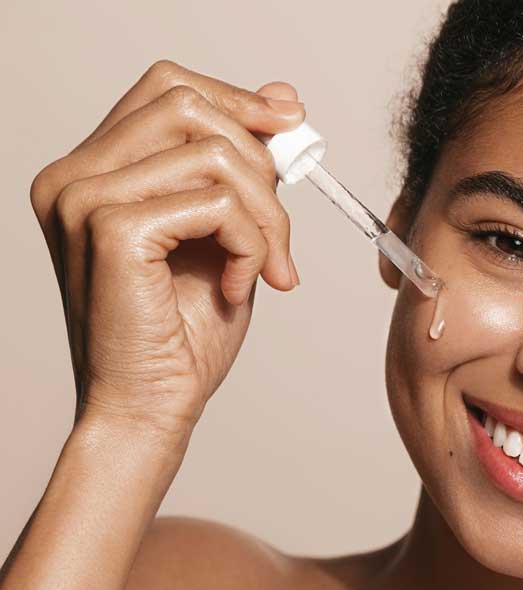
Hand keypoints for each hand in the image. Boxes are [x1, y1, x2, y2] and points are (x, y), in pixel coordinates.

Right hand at [29, 60, 304, 436]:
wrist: (150, 408)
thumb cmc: (182, 333)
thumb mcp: (225, 232)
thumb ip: (241, 168)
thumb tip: (282, 98)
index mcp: (90, 171)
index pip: (167, 89)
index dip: (238, 99)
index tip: (290, 124)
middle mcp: (73, 176)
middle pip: (188, 103)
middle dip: (260, 161)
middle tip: (281, 229)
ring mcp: (84, 199)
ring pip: (215, 154)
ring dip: (266, 214)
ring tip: (266, 267)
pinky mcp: (112, 230)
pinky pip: (218, 202)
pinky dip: (250, 243)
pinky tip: (237, 283)